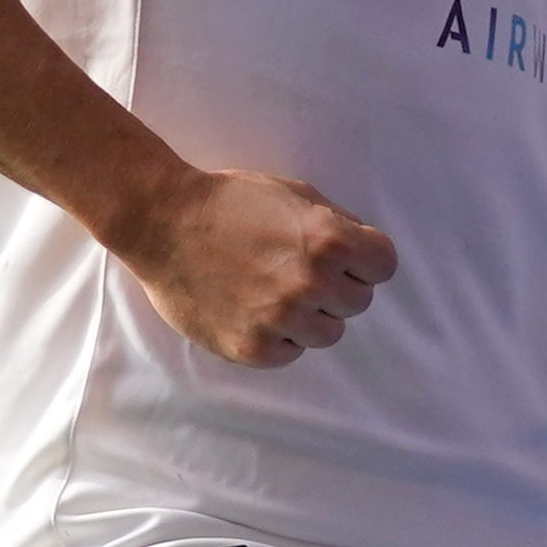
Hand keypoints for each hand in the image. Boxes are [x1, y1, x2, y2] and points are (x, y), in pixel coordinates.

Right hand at [114, 165, 396, 367]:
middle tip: (297, 269)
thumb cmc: (229, 201)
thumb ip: (338, 224)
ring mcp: (281, 320)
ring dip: (311, 315)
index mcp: (328, 240)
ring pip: (329, 332)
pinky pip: (291, 352)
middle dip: (337, 285)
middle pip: (359, 301)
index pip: (384, 266)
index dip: (365, 258)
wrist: (162, 222)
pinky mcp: (252, 349)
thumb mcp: (295, 194)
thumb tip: (365, 252)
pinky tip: (254, 308)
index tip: (344, 256)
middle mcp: (310, 284)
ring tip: (275, 290)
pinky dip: (279, 336)